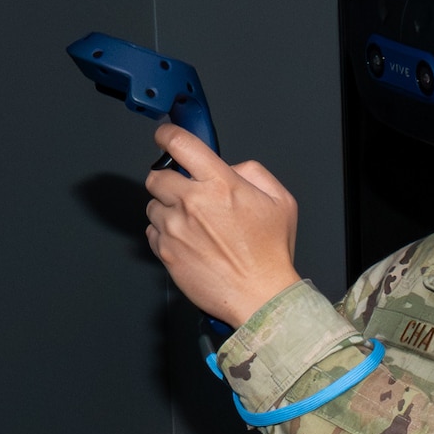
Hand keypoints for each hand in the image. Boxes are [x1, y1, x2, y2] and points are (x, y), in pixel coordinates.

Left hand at [144, 123, 300, 328]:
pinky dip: (165, 235)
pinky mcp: (166, 252)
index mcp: (220, 183)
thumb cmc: (271, 255)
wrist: (261, 298)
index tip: (165, 138)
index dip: (167, 135)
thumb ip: (254, 173)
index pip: (178, 142)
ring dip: (167, 211)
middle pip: (156, 175)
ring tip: (192, 226)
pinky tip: (188, 244)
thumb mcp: (281, 202)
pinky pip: (152, 233)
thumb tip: (230, 167)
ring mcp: (176, 228)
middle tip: (186, 195)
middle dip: (168, 181)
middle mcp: (192, 202)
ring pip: (152, 206)